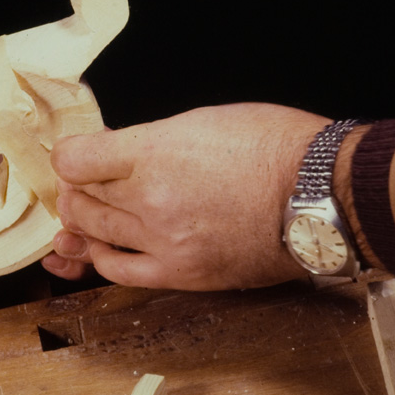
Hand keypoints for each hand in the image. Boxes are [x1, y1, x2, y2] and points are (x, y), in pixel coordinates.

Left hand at [40, 104, 326, 289]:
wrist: (323, 194)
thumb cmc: (275, 147)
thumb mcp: (204, 120)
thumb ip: (150, 139)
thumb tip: (116, 151)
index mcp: (154, 150)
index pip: (75, 159)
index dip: (70, 155)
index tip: (78, 155)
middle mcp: (150, 197)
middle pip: (80, 196)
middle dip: (75, 186)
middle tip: (84, 181)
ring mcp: (164, 240)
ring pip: (95, 232)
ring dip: (83, 220)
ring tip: (89, 211)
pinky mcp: (181, 274)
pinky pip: (119, 271)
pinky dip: (101, 258)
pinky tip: (101, 248)